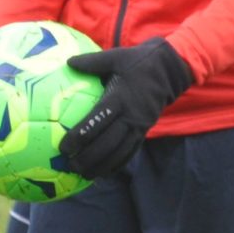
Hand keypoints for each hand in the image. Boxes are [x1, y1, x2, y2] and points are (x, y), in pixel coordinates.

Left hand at [56, 41, 193, 179]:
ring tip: (84, 175)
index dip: (80, 136)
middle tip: (70, 165)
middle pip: (108, 143)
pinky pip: (130, 152)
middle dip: (88, 157)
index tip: (64, 146)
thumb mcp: (116, 57)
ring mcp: (139, 126)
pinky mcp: (144, 131)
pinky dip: (117, 164)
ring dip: (101, 165)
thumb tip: (68, 63)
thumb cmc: (138, 62)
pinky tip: (104, 173)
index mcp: (120, 98)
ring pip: (119, 152)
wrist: (169, 71)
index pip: (98, 121)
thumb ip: (92, 62)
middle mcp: (130, 115)